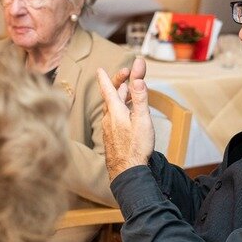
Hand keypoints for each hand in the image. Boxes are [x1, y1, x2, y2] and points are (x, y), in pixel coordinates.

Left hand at [97, 57, 154, 180]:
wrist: (126, 172)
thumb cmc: (136, 148)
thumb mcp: (142, 120)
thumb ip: (140, 98)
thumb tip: (137, 78)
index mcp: (115, 111)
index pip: (108, 89)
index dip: (105, 77)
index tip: (99, 69)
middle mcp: (109, 118)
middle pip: (111, 96)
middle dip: (119, 82)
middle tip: (128, 73)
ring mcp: (109, 128)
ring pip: (113, 107)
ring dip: (120, 95)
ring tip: (128, 89)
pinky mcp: (112, 136)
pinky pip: (114, 117)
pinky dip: (121, 108)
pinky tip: (127, 113)